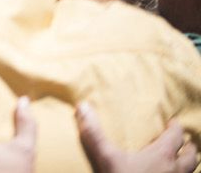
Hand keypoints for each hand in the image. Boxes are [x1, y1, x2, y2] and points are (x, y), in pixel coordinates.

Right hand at [78, 104, 197, 172]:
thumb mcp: (106, 158)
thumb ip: (94, 134)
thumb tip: (83, 106)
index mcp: (163, 155)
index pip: (176, 136)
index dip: (176, 127)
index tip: (171, 122)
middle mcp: (176, 169)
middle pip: (191, 156)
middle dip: (188, 147)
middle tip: (182, 141)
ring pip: (191, 170)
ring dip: (187, 163)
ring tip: (179, 160)